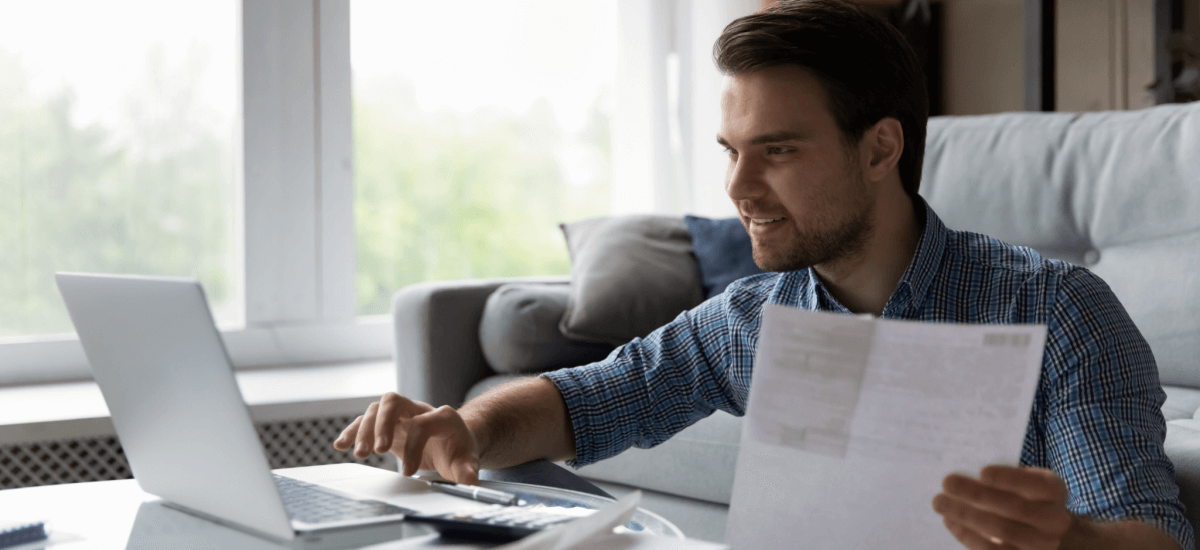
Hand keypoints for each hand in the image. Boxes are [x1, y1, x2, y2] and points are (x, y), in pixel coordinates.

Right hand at [332, 393, 481, 484]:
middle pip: (393, 401)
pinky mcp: (386, 425)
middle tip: (377, 451)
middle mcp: (418, 409)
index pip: (423, 423)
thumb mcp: (467, 460)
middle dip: (382, 424)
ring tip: (360, 455)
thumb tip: (471, 481)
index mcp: (441, 416)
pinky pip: (365, 421)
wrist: (454, 441)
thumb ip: (468, 469)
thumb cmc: (460, 450)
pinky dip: (352, 431)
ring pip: (376, 409)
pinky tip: (340, 445)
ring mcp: (400, 415)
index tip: (409, 472)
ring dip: (364, 430)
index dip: (414, 446)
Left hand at [932, 465, 1072, 549]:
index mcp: (1055, 491)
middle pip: (1015, 507)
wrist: (1040, 528)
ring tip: (940, 502)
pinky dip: (967, 535)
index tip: (982, 472)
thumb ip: (1001, 476)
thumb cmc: (1022, 494)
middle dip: (977, 494)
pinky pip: (992, 549)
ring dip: (966, 515)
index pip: (1037, 484)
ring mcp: (1042, 544)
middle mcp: (1054, 520)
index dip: (1010, 479)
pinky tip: (950, 521)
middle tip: (947, 482)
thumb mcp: (1021, 479)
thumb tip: (963, 472)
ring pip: (1001, 530)